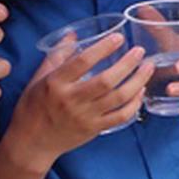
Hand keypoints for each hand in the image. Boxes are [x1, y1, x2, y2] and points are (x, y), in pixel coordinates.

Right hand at [5, 35, 150, 164]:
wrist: (30, 143)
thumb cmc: (33, 108)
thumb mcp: (38, 79)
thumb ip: (57, 56)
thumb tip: (73, 35)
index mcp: (55, 83)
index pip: (82, 62)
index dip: (103, 48)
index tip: (119, 37)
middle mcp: (71, 100)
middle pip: (106, 80)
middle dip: (128, 64)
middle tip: (140, 51)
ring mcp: (84, 116)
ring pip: (118, 98)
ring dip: (137, 81)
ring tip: (148, 67)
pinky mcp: (94, 129)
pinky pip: (120, 116)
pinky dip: (134, 104)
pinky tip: (140, 91)